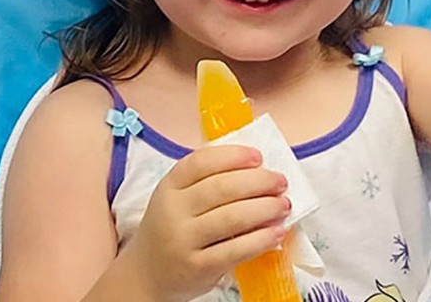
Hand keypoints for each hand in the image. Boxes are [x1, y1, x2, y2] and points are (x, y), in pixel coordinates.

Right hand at [118, 145, 289, 301]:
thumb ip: (208, 181)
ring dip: (265, 208)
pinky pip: (235, 250)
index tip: (259, 157)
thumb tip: (259, 169)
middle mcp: (173, 211)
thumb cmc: (172, 228)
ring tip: (283, 205)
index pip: (202, 162)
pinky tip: (276, 233)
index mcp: (170, 186)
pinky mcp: (197, 268)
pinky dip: (261, 239)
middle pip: (222, 188)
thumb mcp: (178, 198)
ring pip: (232, 217)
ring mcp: (183, 240)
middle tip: (281, 182)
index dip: (234, 156)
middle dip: (259, 181)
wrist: (147, 275)